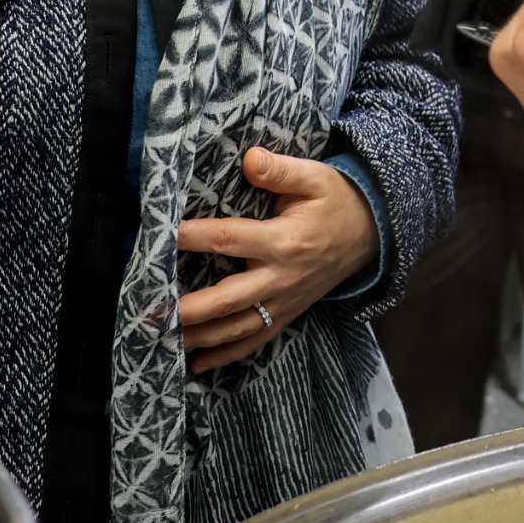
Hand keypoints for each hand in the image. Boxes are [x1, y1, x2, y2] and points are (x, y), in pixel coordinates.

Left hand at [174, 148, 377, 374]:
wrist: (371, 234)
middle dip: (188, 308)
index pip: (228, 239)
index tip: (162, 236)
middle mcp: (281, 277)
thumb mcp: (315, 177)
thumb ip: (281, 169)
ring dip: (200, 337)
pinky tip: (197, 364)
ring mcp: (284, 301)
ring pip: (237, 328)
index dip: (193, 237)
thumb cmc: (336, 201)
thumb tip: (249, 158)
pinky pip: (255, 340)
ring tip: (163, 339)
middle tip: (152, 312)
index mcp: (284, 241)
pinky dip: (226, 356)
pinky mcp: (287, 314)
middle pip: (227, 298)